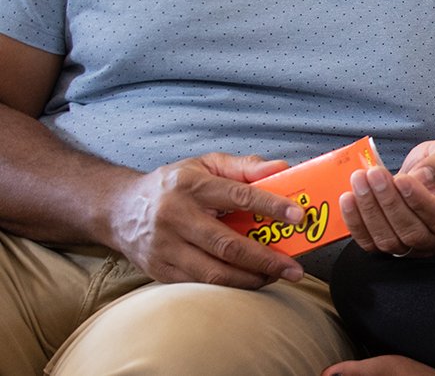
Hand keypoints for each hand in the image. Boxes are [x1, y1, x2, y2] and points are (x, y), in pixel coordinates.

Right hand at [104, 153, 305, 287]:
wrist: (118, 209)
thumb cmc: (173, 185)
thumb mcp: (205, 164)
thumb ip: (245, 166)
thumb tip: (282, 168)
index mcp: (191, 186)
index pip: (238, 196)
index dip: (271, 207)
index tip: (299, 217)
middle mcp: (175, 218)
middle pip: (227, 245)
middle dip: (266, 259)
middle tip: (294, 267)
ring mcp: (165, 248)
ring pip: (214, 272)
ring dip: (250, 279)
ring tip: (277, 277)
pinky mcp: (159, 271)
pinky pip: (199, 285)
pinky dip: (229, 287)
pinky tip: (250, 281)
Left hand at [340, 136, 434, 257]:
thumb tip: (420, 178)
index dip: (419, 201)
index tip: (400, 178)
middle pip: (413, 233)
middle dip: (388, 203)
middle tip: (372, 174)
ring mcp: (418, 248)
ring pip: (390, 241)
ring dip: (369, 211)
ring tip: (358, 182)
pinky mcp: (394, 247)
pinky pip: (372, 245)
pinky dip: (356, 224)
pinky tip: (348, 200)